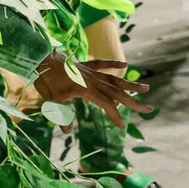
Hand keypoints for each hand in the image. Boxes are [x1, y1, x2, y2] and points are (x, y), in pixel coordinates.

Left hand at [34, 53, 151, 127]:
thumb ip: (61, 116)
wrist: (39, 56)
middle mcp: (92, 80)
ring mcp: (89, 71)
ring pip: (114, 78)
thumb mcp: (51, 100)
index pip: (106, 104)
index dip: (114, 116)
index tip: (121, 126)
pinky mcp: (84, 64)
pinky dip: (112, 64)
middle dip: (133, 102)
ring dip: (130, 84)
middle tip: (149, 109)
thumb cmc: (44, 78)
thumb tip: (67, 131)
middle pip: (117, 92)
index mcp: (86, 90)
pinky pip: (101, 63)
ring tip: (146, 87)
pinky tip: (124, 63)